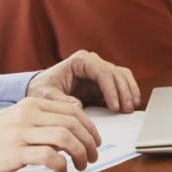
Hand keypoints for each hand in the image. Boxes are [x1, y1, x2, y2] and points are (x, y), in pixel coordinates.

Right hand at [0, 94, 101, 171]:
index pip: (73, 111)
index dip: (90, 128)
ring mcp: (21, 133)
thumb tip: (74, 120)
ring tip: (82, 165)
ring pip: (64, 138)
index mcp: (32, 104)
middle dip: (89, 142)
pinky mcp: (14, 153)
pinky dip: (61, 165)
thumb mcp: (18, 118)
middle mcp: (28, 115)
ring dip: (79, 154)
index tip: (95, 141)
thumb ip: (43, 117)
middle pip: (72, 124)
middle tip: (93, 156)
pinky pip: (48, 156)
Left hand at [26, 49, 141, 112]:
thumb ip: (60, 100)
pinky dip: (128, 93)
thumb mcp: (46, 95)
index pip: (103, 72)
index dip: (112, 89)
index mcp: (81, 60)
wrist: (40, 89)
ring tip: (130, 109)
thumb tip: (78, 106)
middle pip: (117, 73)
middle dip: (124, 92)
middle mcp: (93, 62)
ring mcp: (100, 70)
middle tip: (127, 110)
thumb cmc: (42, 89)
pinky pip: (121, 83)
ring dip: (129, 92)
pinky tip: (130, 105)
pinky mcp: (103, 81)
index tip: (115, 107)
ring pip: (123, 76)